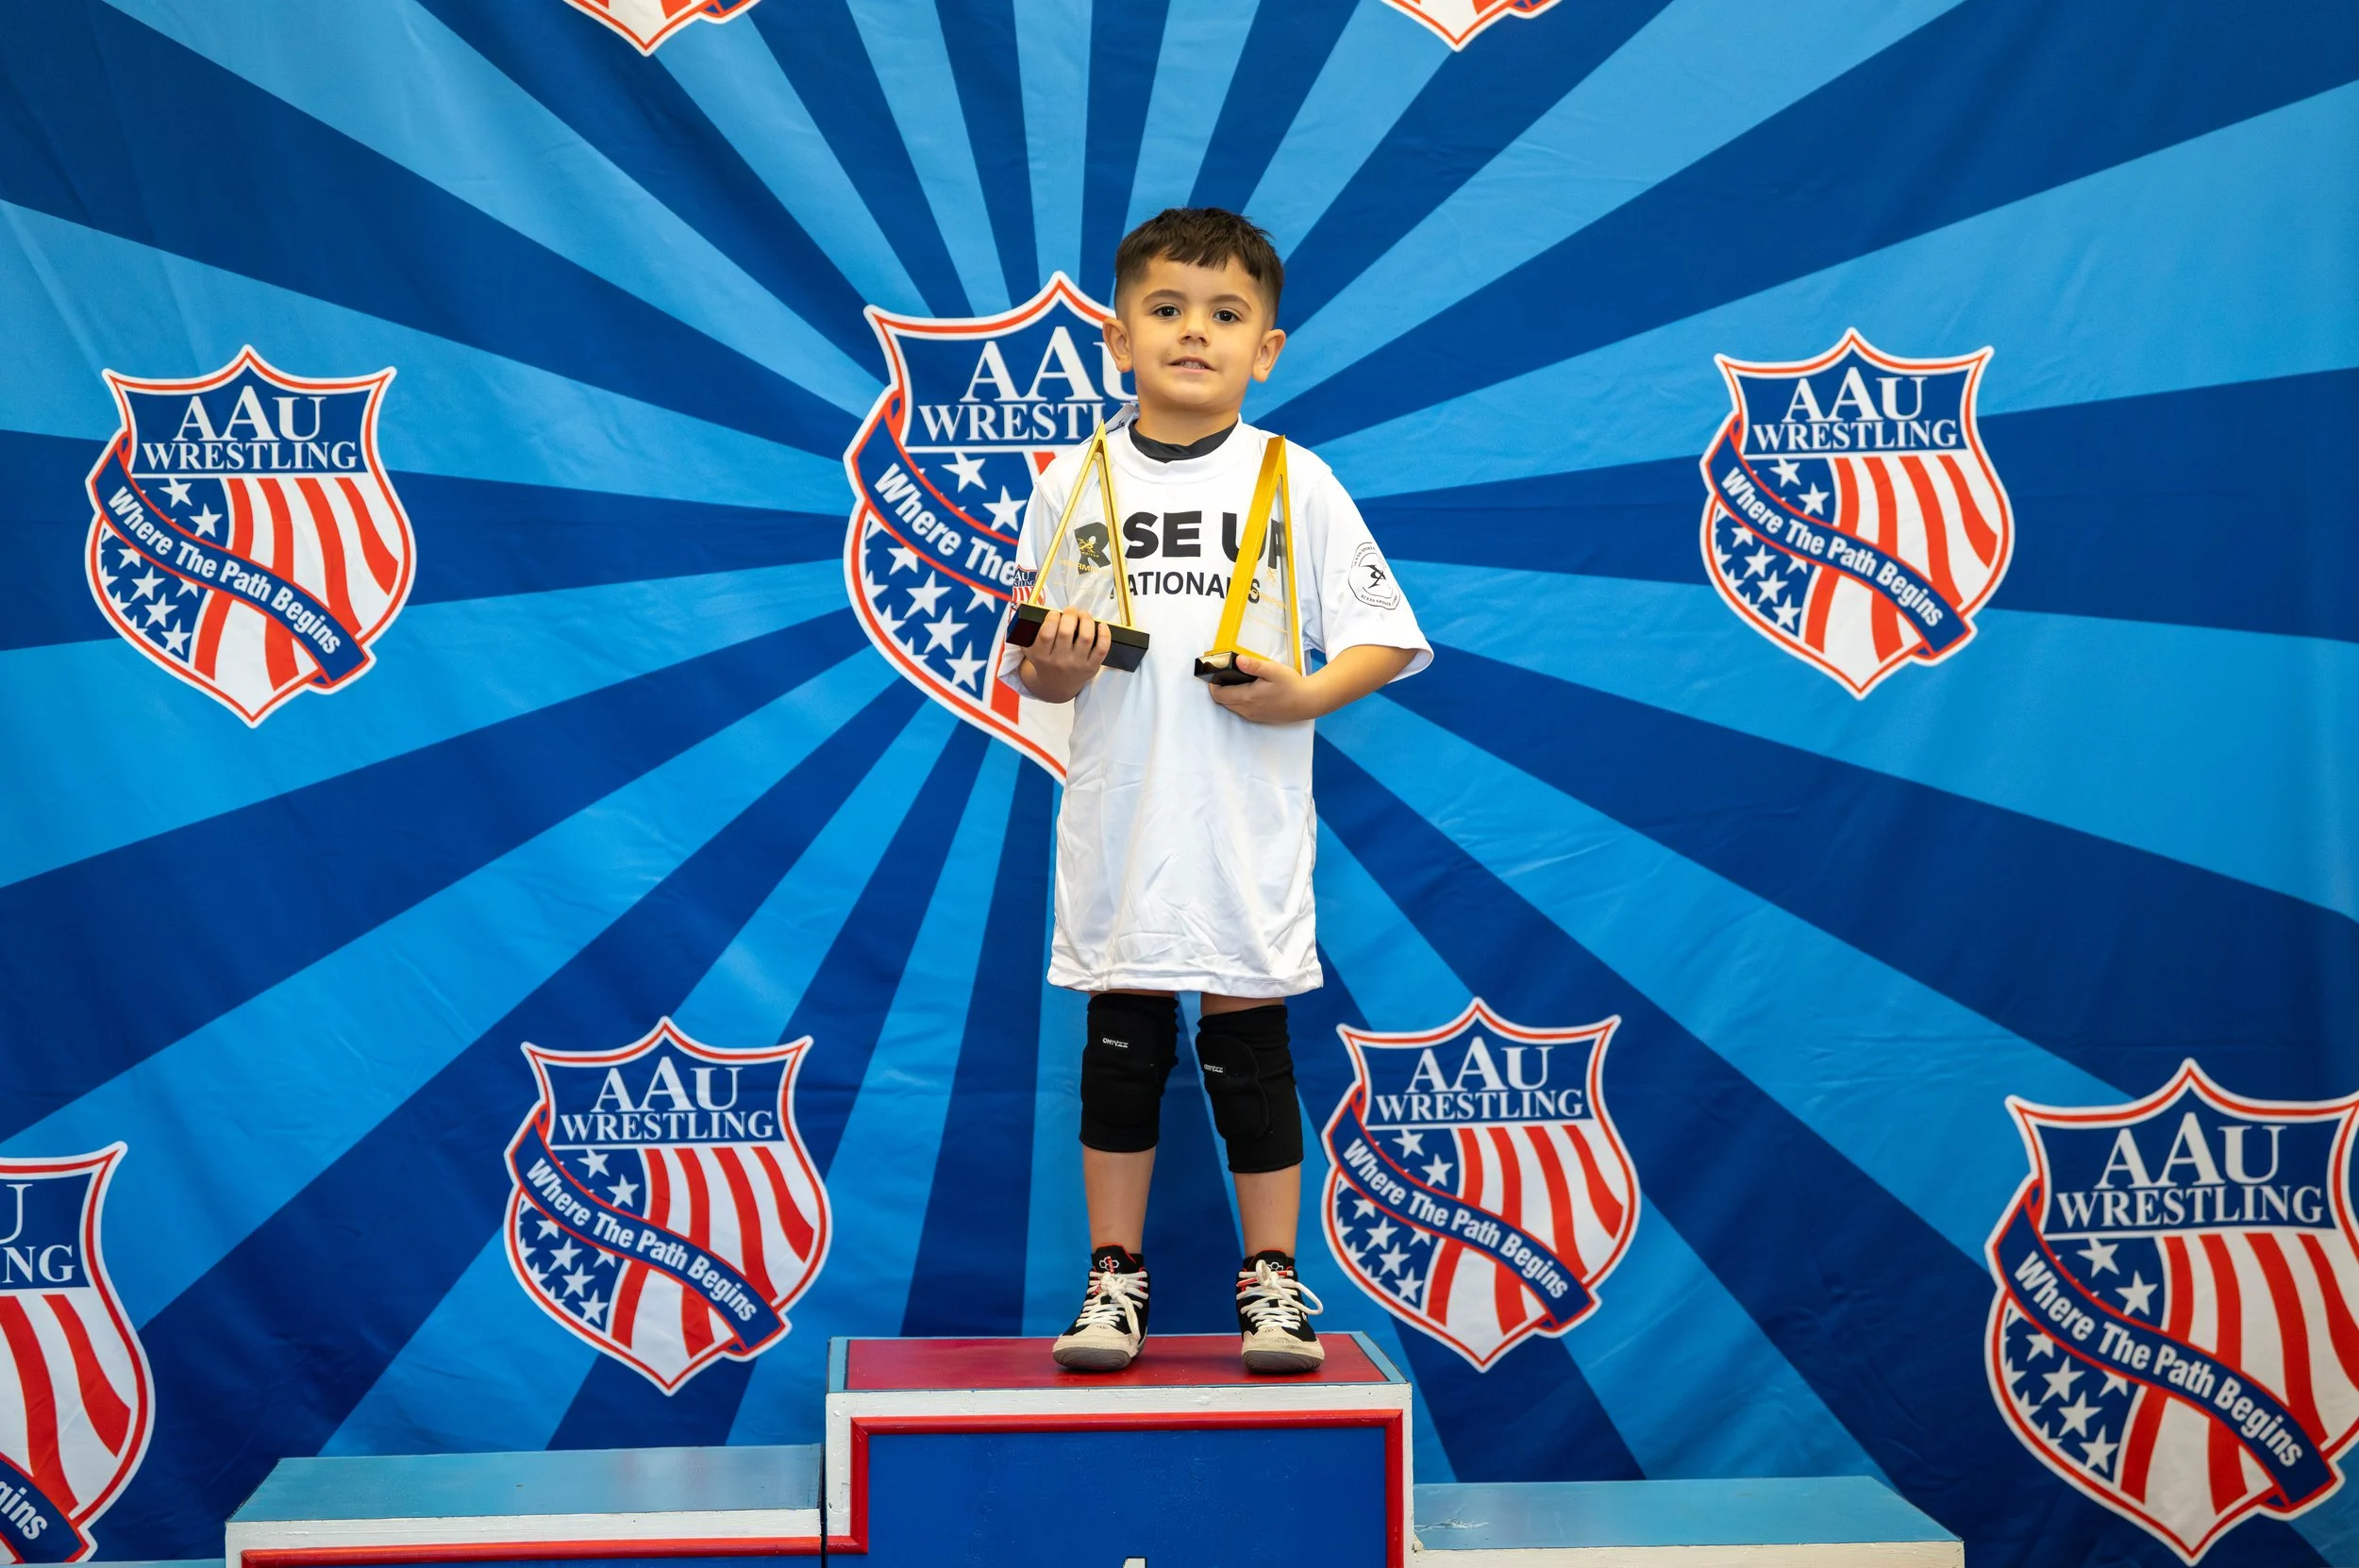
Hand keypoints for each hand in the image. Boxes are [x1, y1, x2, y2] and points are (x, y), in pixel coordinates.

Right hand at [1019, 608, 1110, 702]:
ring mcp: (1076, 665)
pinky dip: (1104, 634)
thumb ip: (1025, 630)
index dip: (1051, 619)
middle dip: (1070, 615)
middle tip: (1071, 610)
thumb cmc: (1044, 660)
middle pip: (1066, 633)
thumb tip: (1020, 603)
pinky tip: (1101, 625)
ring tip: (1083, 614)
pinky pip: (1101, 649)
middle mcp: (1059, 662)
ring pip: (1085, 638)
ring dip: (1086, 620)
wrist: (1056, 686)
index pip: (1046, 635)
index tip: (1054, 613)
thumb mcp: (1030, 649)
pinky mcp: (1092, 667)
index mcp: (1041, 657)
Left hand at [1206, 654, 1321, 723]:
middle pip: (1223, 702)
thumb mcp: (1273, 670)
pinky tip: (1248, 691)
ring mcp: (1253, 716)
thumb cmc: (1292, 685)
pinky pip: (1242, 711)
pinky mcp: (1260, 718)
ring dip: (1229, 696)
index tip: (1215, 673)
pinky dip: (1238, 701)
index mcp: (1247, 697)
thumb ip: (1254, 665)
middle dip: (1219, 689)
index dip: (1213, 684)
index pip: (1219, 694)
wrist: (1308, 702)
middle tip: (1224, 675)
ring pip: (1232, 707)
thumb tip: (1237, 660)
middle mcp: (1247, 710)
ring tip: (1235, 681)